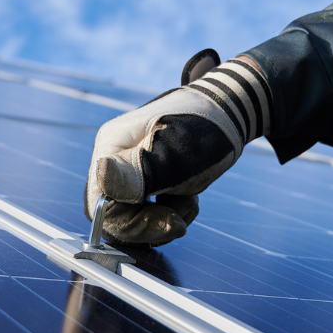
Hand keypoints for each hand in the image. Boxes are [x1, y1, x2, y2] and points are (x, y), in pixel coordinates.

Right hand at [85, 50, 270, 246]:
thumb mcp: (177, 153)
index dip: (134, 225)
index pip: (103, 205)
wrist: (230, 107)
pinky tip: (189, 197)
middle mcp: (113, 158)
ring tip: (191, 198)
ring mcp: (130, 168)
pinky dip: (172, 211)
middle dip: (154, 222)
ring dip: (166, 217)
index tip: (173, 224)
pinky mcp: (147, 177)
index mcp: (111, 147)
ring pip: (135, 216)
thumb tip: (104, 179)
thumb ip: (140, 171)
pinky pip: (149, 210)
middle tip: (186, 214)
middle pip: (117, 214)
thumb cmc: (205, 127)